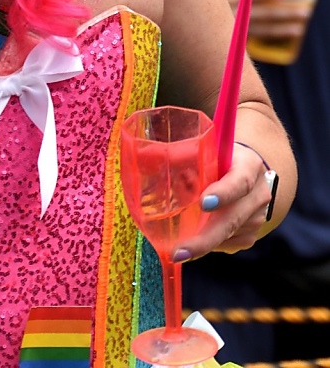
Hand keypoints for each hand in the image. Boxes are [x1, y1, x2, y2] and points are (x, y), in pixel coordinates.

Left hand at [176, 142, 271, 258]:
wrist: (245, 171)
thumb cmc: (217, 157)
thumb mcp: (204, 148)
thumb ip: (179, 152)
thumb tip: (142, 155)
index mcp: (249, 166)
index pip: (239, 181)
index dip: (223, 193)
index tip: (203, 204)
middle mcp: (259, 193)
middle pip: (234, 219)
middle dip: (205, 238)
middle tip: (180, 252)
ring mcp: (258, 217)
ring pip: (230, 235)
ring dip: (203, 243)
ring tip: (178, 249)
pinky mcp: (251, 233)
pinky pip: (229, 244)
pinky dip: (210, 245)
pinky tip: (193, 241)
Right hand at [223, 0, 307, 48]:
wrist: (210, 25)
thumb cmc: (231, 1)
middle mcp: (231, 2)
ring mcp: (235, 19)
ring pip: (265, 15)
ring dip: (287, 13)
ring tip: (305, 12)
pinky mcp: (241, 33)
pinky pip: (265, 32)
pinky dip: (282, 30)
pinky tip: (296, 29)